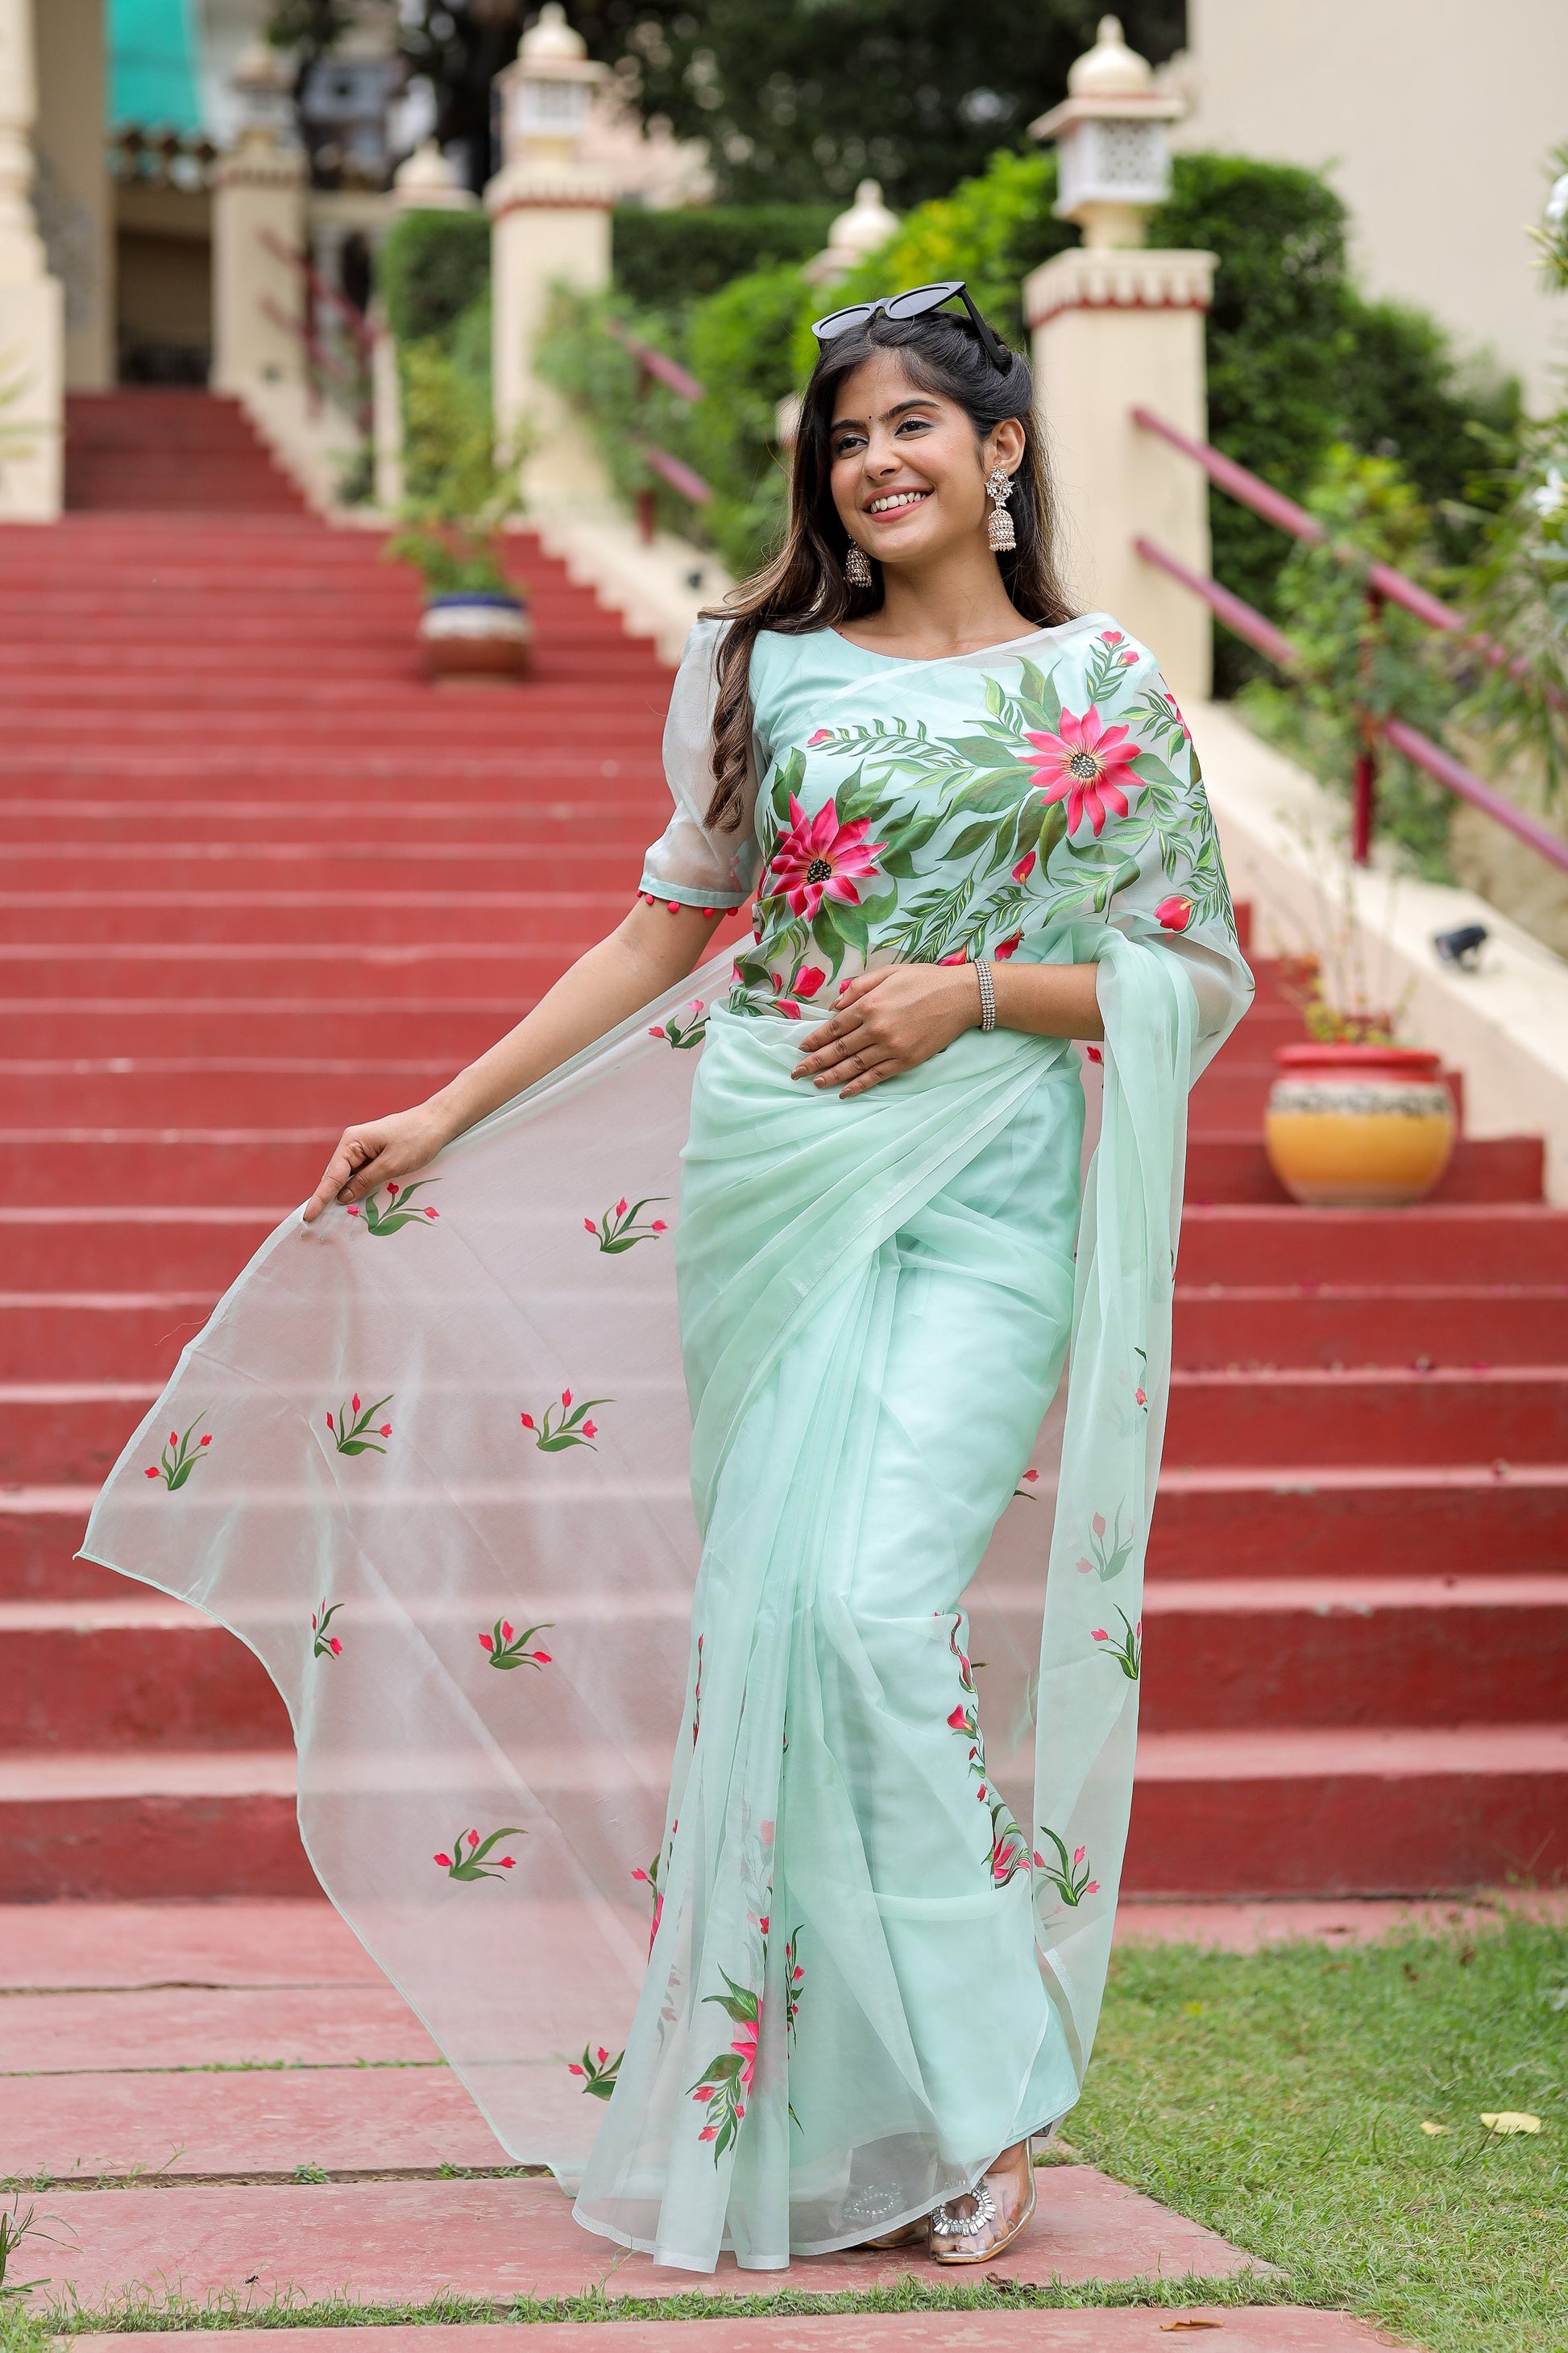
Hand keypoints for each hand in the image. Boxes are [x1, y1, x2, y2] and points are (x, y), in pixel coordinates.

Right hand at [302, 1105, 453, 1223]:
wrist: (439, 1122)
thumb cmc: (416, 1139)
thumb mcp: (391, 1165)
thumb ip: (365, 1182)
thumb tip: (342, 1197)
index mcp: (352, 1142)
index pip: (332, 1176)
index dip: (320, 1198)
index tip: (308, 1216)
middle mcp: (353, 1144)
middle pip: (336, 1177)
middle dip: (327, 1198)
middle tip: (315, 1223)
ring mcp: (364, 1149)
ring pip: (349, 1177)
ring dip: (344, 1195)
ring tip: (331, 1217)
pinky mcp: (375, 1154)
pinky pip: (362, 1175)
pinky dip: (358, 1189)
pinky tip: (356, 1203)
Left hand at [791, 963, 977, 1097]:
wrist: (961, 996)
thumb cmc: (924, 980)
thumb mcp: (888, 972)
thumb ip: (859, 986)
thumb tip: (835, 1005)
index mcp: (869, 1004)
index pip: (834, 1027)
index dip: (815, 1039)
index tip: (802, 1048)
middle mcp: (876, 1028)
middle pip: (838, 1049)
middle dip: (815, 1062)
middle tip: (796, 1072)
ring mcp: (891, 1047)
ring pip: (853, 1066)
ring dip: (832, 1076)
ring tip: (815, 1083)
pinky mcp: (906, 1060)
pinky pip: (876, 1076)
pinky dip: (858, 1085)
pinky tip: (844, 1092)